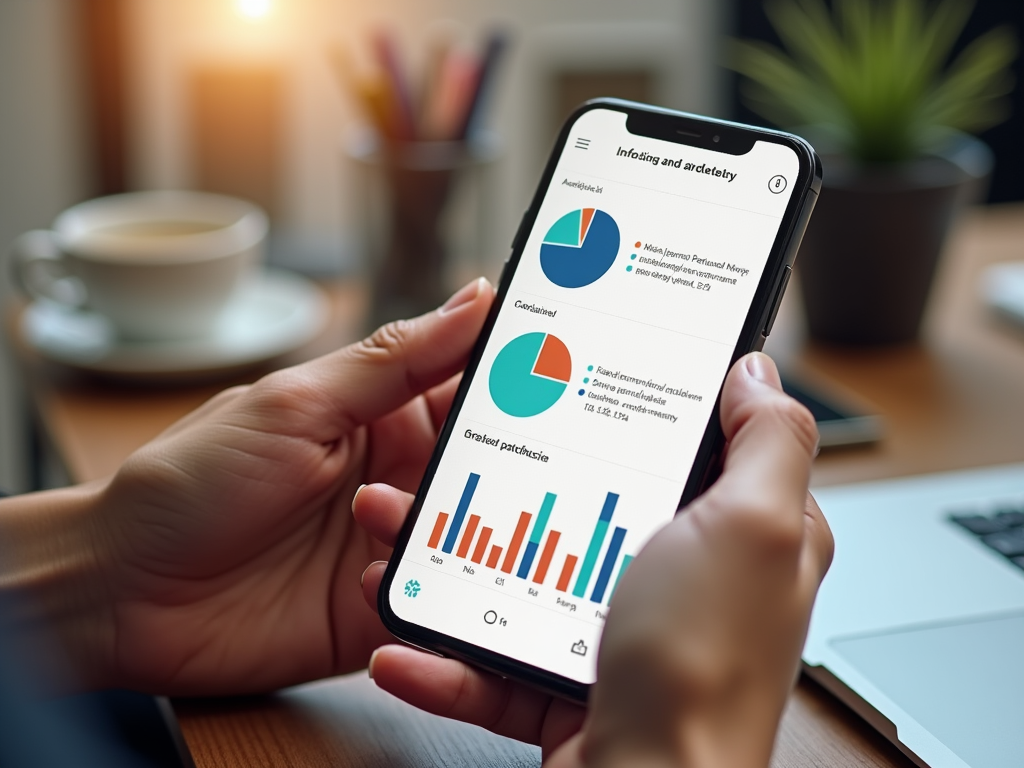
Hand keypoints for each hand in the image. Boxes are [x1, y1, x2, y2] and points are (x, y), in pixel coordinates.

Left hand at [1, 278, 493, 694]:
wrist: (119, 591)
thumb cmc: (190, 480)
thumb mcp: (297, 403)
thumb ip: (395, 358)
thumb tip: (475, 297)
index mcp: (378, 415)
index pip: (468, 386)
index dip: (519, 376)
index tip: (566, 365)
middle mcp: (394, 477)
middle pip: (484, 467)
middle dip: (506, 464)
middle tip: (532, 458)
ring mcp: (388, 544)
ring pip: (469, 535)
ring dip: (450, 528)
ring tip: (382, 518)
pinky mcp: (378, 608)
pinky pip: (434, 600)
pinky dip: (427, 591)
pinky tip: (374, 578)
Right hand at [355, 352, 832, 767]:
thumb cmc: (705, 669)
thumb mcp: (754, 525)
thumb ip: (768, 439)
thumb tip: (757, 372)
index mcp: (741, 532)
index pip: (701, 442)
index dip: (650, 403)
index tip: (583, 372)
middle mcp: (686, 581)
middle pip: (594, 504)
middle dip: (527, 480)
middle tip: (470, 453)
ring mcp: (623, 633)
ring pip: (531, 576)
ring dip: (461, 564)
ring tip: (409, 541)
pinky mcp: (571, 682)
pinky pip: (498, 658)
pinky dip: (447, 657)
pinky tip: (410, 643)